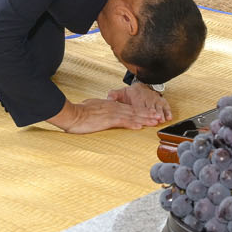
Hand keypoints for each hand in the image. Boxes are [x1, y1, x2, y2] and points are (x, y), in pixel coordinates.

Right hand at [49, 87, 170, 132]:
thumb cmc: (79, 113)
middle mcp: (114, 108)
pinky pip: (124, 121)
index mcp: (111, 105)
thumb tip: (100, 109)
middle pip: (135, 110)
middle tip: (160, 117)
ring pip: (133, 115)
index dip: (142, 110)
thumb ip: (99, 108)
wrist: (72, 114)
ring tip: (156, 121)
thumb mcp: (91, 107)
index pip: (130, 108)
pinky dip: (133, 123)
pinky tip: (141, 126)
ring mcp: (112, 113)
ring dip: (146, 118)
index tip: (151, 113)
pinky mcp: (108, 120)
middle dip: (149, 114)